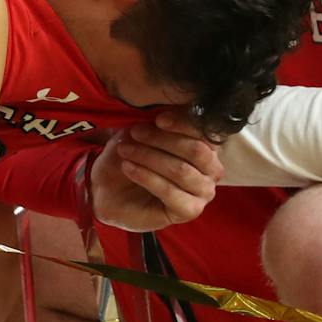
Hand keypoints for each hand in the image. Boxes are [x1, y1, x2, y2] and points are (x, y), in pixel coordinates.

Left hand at [88, 115, 224, 231]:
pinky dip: (146, 177)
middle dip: (162, 139)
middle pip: (196, 150)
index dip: (182, 122)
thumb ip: (159, 122)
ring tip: (125, 151)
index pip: (204, 130)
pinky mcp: (190, 211)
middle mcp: (212, 168)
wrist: (109, 191)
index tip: (158, 119)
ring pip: (181, 170)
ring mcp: (204, 192)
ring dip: (149, 157)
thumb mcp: (142, 132)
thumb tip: (165, 110)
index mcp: (207, 145)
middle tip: (135, 133)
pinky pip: (171, 192)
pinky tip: (128, 168)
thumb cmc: (131, 157)